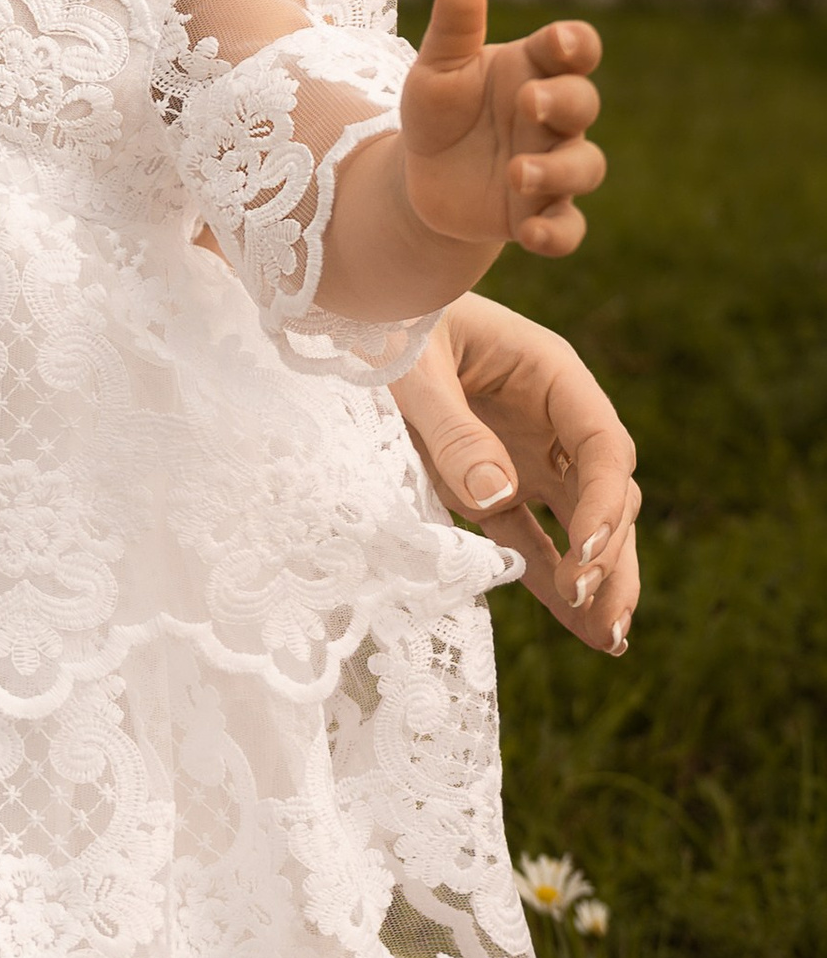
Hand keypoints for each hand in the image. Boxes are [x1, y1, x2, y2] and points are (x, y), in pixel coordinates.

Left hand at [392, 291, 639, 654]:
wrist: (347, 318)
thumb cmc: (385, 324)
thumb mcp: (411, 368)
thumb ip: (452, 429)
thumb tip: (498, 496)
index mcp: (550, 374)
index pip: (601, 444)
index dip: (604, 501)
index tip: (586, 552)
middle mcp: (551, 420)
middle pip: (605, 493)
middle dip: (610, 554)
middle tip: (600, 615)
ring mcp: (524, 456)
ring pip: (579, 525)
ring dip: (595, 579)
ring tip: (610, 640)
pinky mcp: (489, 486)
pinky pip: (530, 539)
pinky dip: (550, 579)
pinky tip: (578, 627)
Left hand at [398, 0, 604, 261]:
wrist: (421, 175)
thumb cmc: (439, 109)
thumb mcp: (436, 69)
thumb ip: (453, 28)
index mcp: (534, 71)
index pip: (575, 49)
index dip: (576, 44)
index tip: (559, 43)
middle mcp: (553, 119)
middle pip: (584, 104)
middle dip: (564, 102)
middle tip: (529, 102)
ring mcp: (552, 167)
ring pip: (585, 167)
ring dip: (560, 170)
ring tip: (517, 172)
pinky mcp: (538, 215)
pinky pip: (568, 228)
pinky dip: (558, 234)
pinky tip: (533, 233)